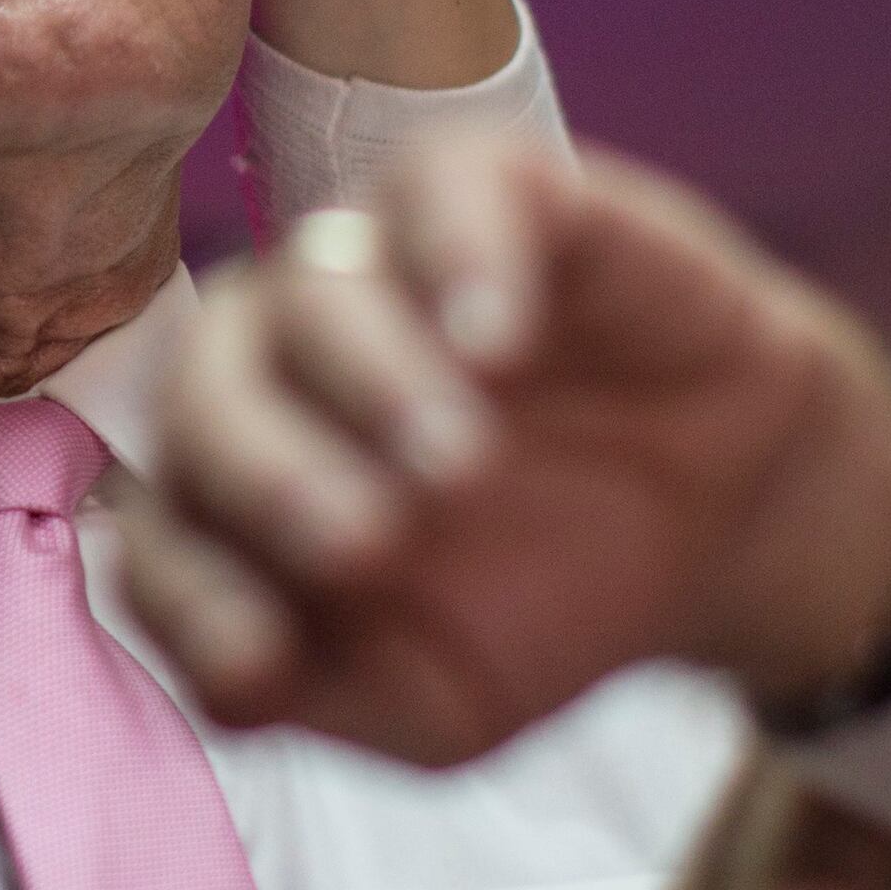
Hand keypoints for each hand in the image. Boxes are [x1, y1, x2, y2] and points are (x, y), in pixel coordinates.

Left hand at [124, 131, 890, 765]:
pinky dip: (461, 256)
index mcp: (246, 484)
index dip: (192, 593)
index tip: (267, 660)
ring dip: (370, 375)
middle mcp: (285, 362)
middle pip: (207, 385)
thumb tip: (229, 680)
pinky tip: (498, 343)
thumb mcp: (433, 703)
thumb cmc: (547, 600)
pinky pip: (445, 186)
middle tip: (365, 543)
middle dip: (268, 471)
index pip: (164, 526)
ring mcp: (385, 267)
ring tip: (459, 463)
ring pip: (312, 280)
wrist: (727, 527)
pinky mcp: (497, 193)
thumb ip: (323, 694)